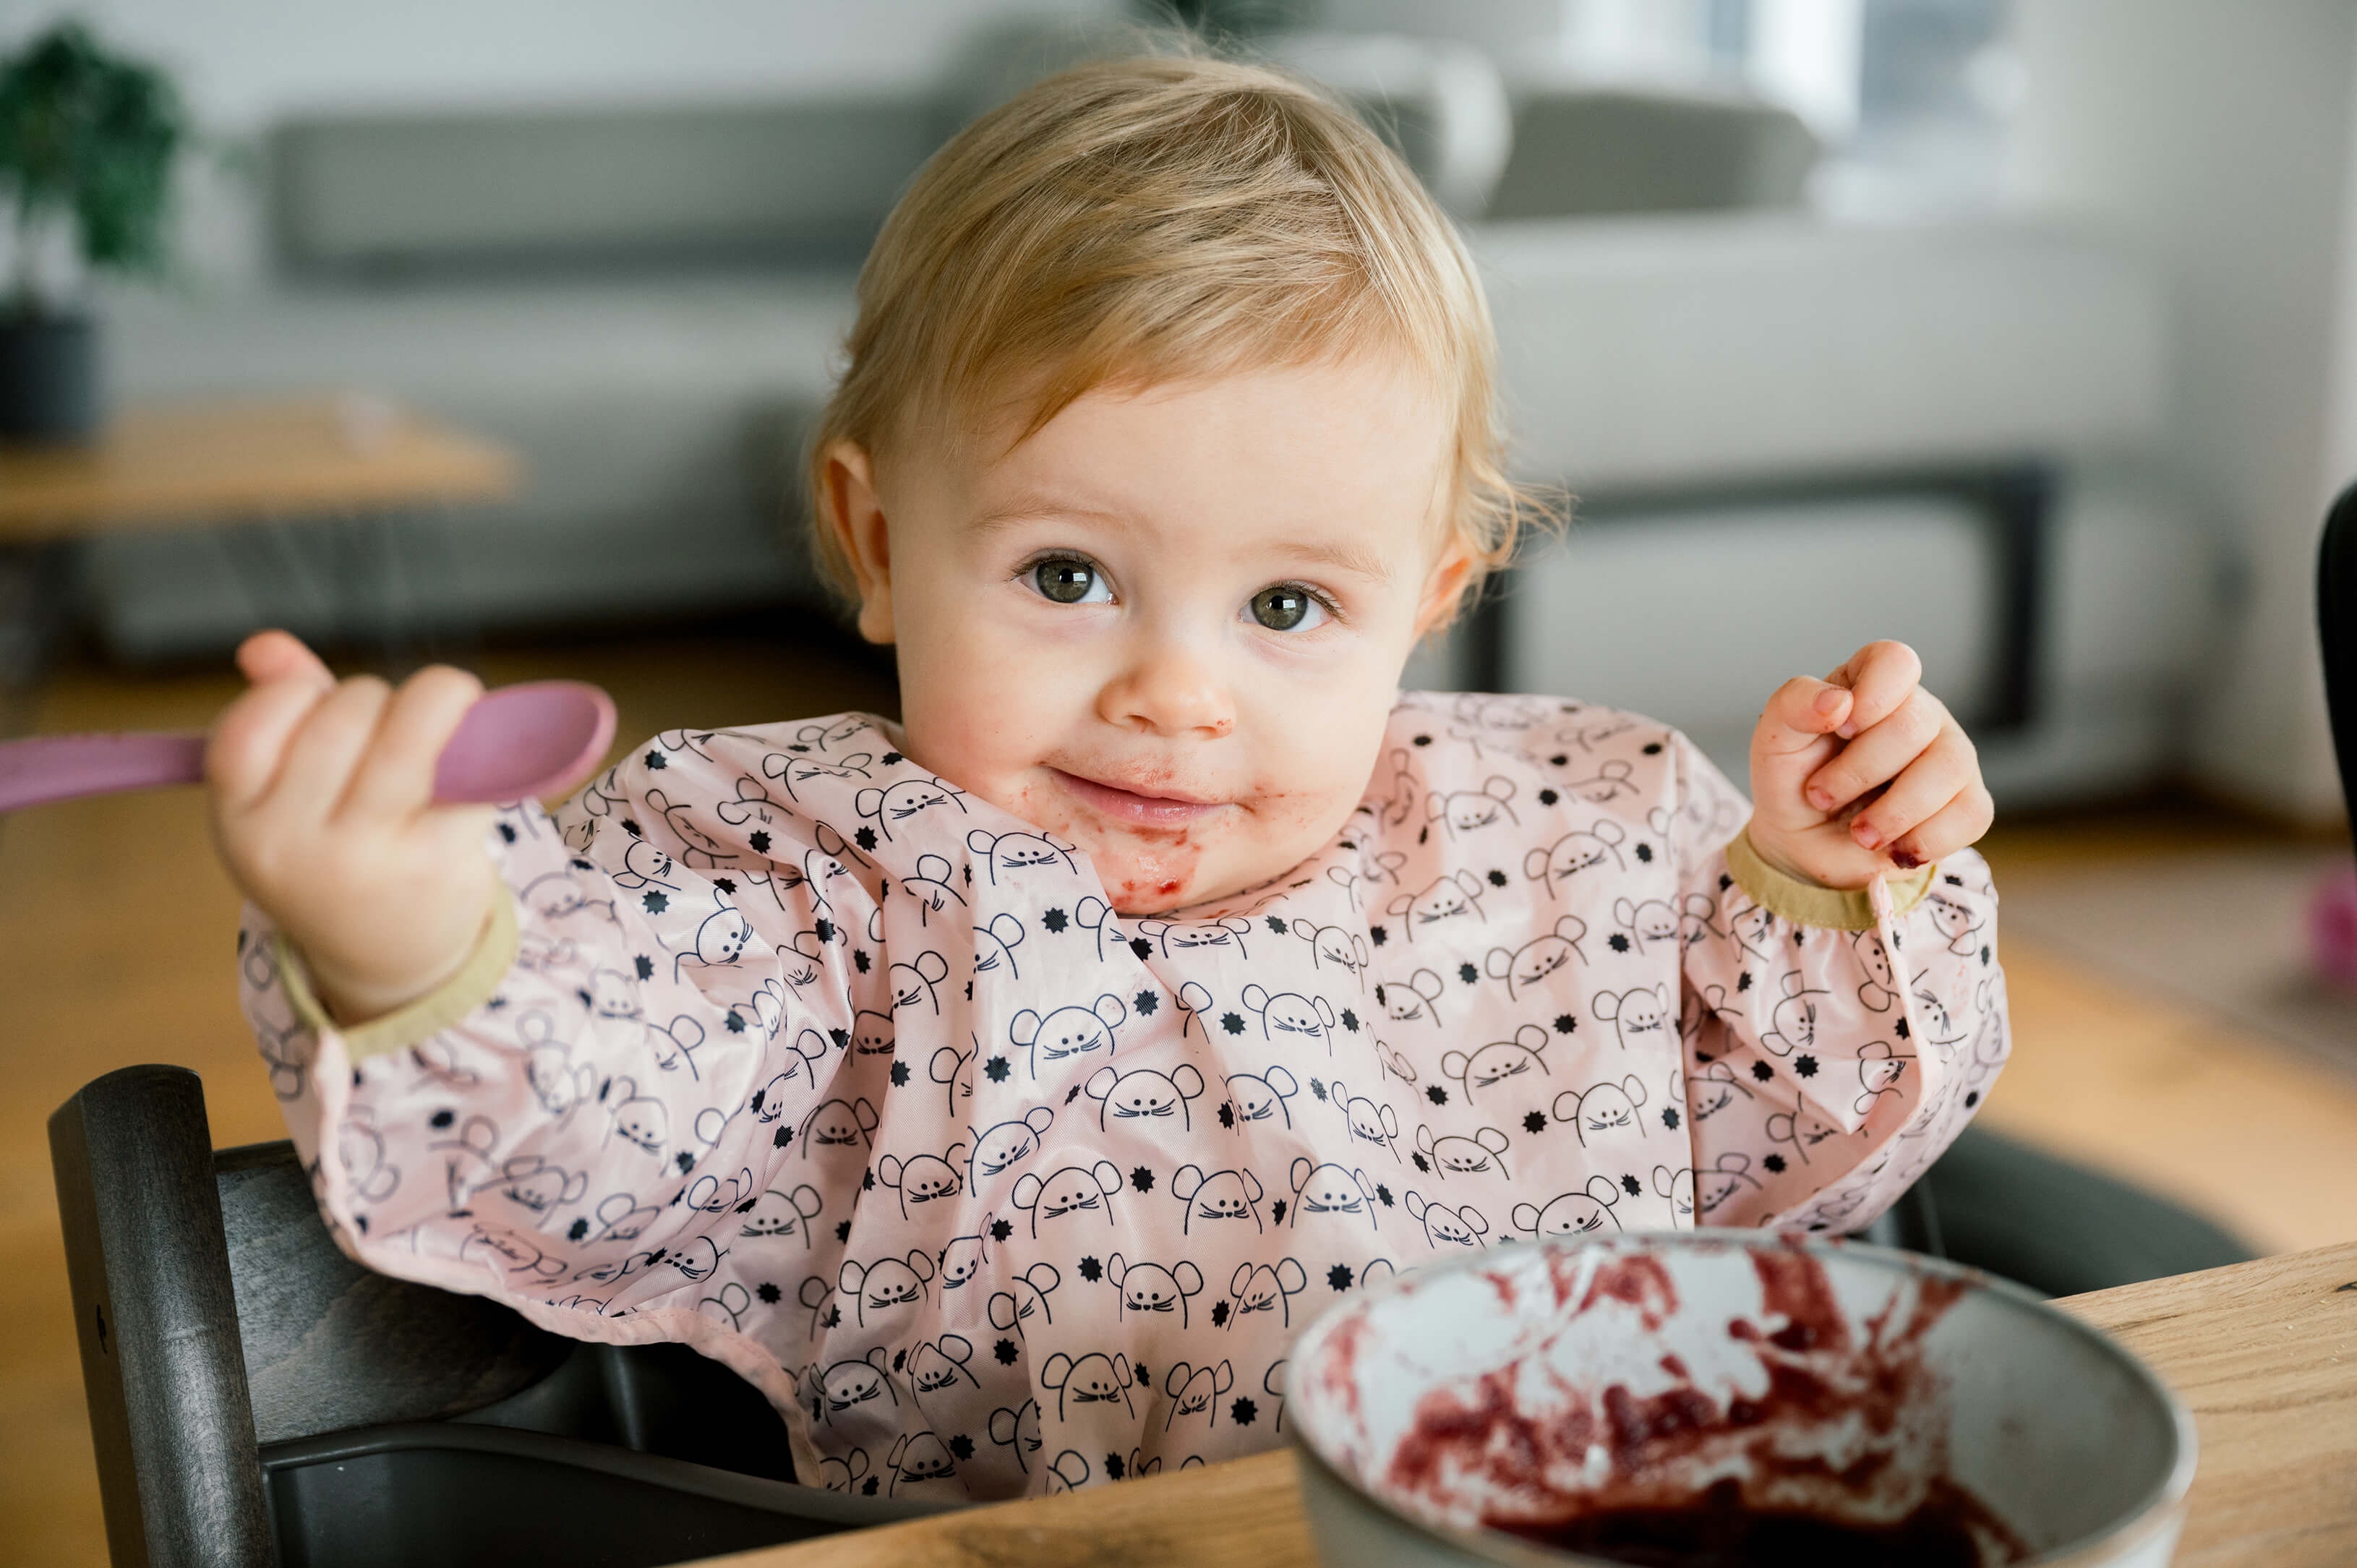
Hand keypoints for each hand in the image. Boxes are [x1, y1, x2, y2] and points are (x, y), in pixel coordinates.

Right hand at [208, 630, 499, 1023]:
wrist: (391, 959)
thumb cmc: (339, 852)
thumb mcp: (288, 797)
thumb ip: (277, 713)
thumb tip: (265, 646)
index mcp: (241, 821)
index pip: (252, 719)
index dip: (300, 695)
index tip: (325, 711)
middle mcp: (292, 845)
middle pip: (347, 710)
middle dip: (379, 702)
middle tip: (394, 735)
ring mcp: (363, 858)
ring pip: (412, 724)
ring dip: (438, 705)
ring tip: (444, 730)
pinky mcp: (435, 861)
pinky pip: (472, 766)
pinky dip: (489, 747)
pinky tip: (486, 761)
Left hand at [1746, 640, 1991, 889]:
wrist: (1803, 842)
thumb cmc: (1792, 779)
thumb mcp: (1775, 739)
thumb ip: (1794, 705)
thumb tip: (1838, 702)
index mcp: (1874, 684)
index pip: (1896, 662)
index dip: (1871, 696)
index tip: (1839, 731)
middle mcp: (1921, 713)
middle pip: (1913, 724)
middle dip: (1858, 772)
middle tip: (1822, 795)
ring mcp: (1951, 756)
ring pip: (1949, 768)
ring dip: (1893, 813)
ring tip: (1859, 832)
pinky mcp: (1969, 803)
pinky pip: (1970, 814)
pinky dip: (1924, 840)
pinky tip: (1892, 847)